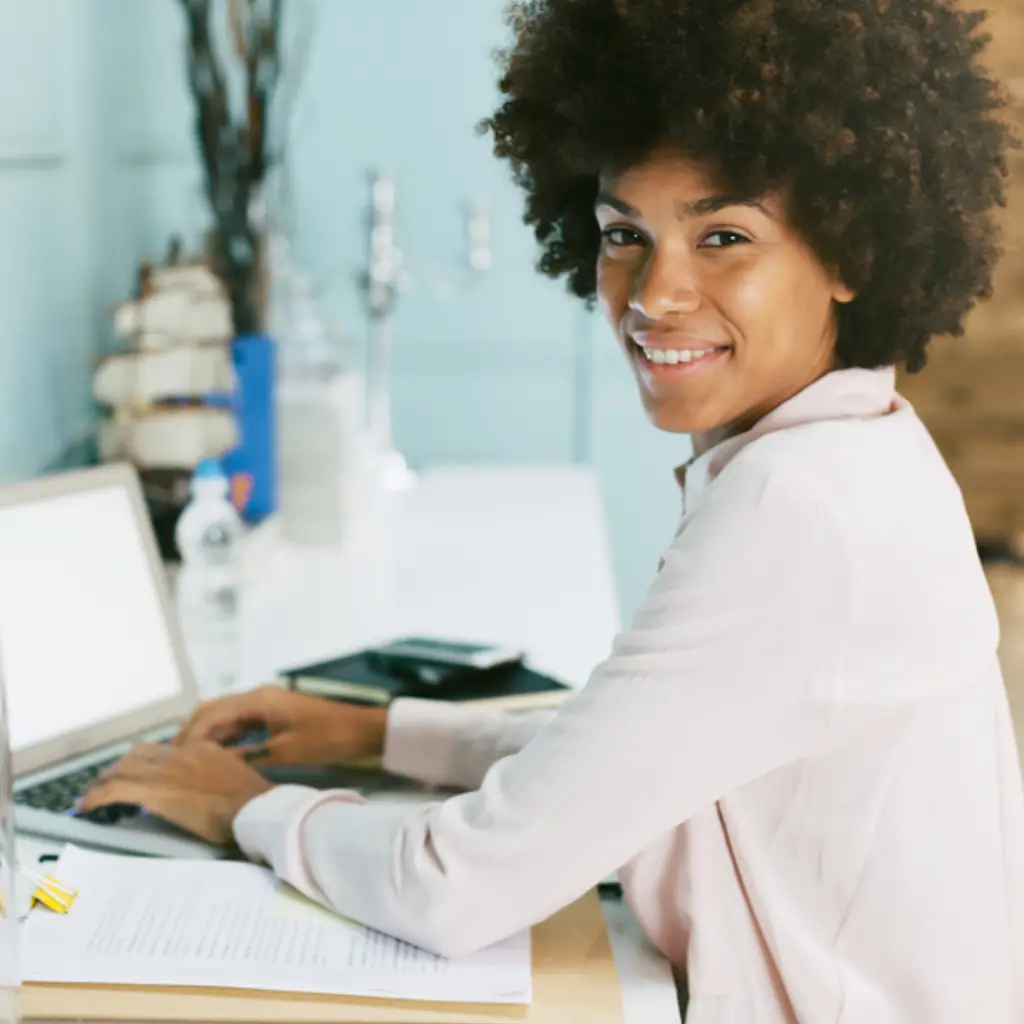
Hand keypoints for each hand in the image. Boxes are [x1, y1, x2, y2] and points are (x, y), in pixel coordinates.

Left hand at [79, 742, 272, 844]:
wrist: (254, 807)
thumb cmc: (251, 798)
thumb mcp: (233, 775)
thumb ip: (214, 774)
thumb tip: (207, 787)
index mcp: (200, 748)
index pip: (162, 750)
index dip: (145, 763)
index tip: (139, 775)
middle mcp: (179, 754)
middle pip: (136, 754)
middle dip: (119, 768)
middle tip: (109, 784)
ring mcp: (166, 772)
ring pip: (121, 768)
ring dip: (104, 781)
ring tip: (93, 796)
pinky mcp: (155, 792)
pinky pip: (115, 790)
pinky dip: (97, 797)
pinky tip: (88, 807)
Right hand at [173, 684, 388, 767]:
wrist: (360, 731)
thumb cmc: (326, 738)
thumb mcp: (285, 752)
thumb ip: (248, 755)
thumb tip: (214, 763)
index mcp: (258, 700)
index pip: (211, 714)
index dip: (190, 735)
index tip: (174, 758)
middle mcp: (258, 697)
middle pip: (213, 711)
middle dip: (191, 733)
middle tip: (173, 760)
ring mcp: (265, 705)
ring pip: (225, 718)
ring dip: (207, 737)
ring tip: (187, 762)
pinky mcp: (273, 716)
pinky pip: (240, 725)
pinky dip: (225, 739)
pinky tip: (215, 758)